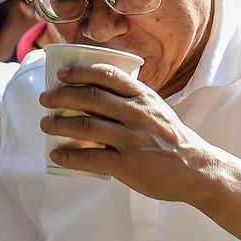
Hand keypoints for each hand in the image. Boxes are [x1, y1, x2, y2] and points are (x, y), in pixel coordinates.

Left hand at [39, 63, 215, 201]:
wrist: (195, 169)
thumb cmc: (171, 138)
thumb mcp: (156, 109)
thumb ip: (130, 100)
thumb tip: (93, 95)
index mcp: (143, 97)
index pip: (107, 75)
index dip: (80, 71)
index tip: (62, 74)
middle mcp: (137, 114)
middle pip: (90, 98)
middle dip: (61, 96)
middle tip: (45, 98)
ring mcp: (132, 140)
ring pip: (86, 127)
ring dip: (59, 124)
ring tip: (46, 124)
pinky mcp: (128, 165)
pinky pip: (90, 158)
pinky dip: (69, 155)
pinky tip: (57, 153)